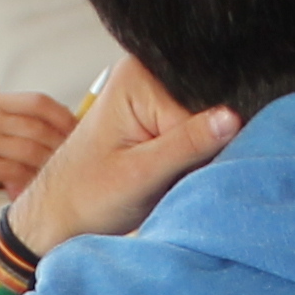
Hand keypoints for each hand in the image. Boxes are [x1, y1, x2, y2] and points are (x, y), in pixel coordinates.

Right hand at [0, 90, 74, 209]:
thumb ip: (25, 127)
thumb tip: (70, 128)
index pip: (37, 102)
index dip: (63, 116)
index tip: (78, 131)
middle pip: (36, 127)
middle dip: (60, 145)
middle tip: (72, 159)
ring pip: (29, 150)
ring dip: (47, 165)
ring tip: (54, 174)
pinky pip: (15, 171)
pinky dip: (29, 180)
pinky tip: (31, 186)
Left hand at [7, 58, 241, 257]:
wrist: (61, 217)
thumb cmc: (86, 196)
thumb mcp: (140, 174)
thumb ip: (187, 144)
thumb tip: (233, 118)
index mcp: (138, 77)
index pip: (203, 104)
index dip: (206, 142)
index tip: (190, 169)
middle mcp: (149, 77)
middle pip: (207, 110)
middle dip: (202, 148)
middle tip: (174, 176)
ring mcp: (157, 98)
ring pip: (206, 127)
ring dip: (198, 157)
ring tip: (168, 176)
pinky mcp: (162, 121)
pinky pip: (196, 137)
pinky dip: (192, 161)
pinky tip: (172, 173)